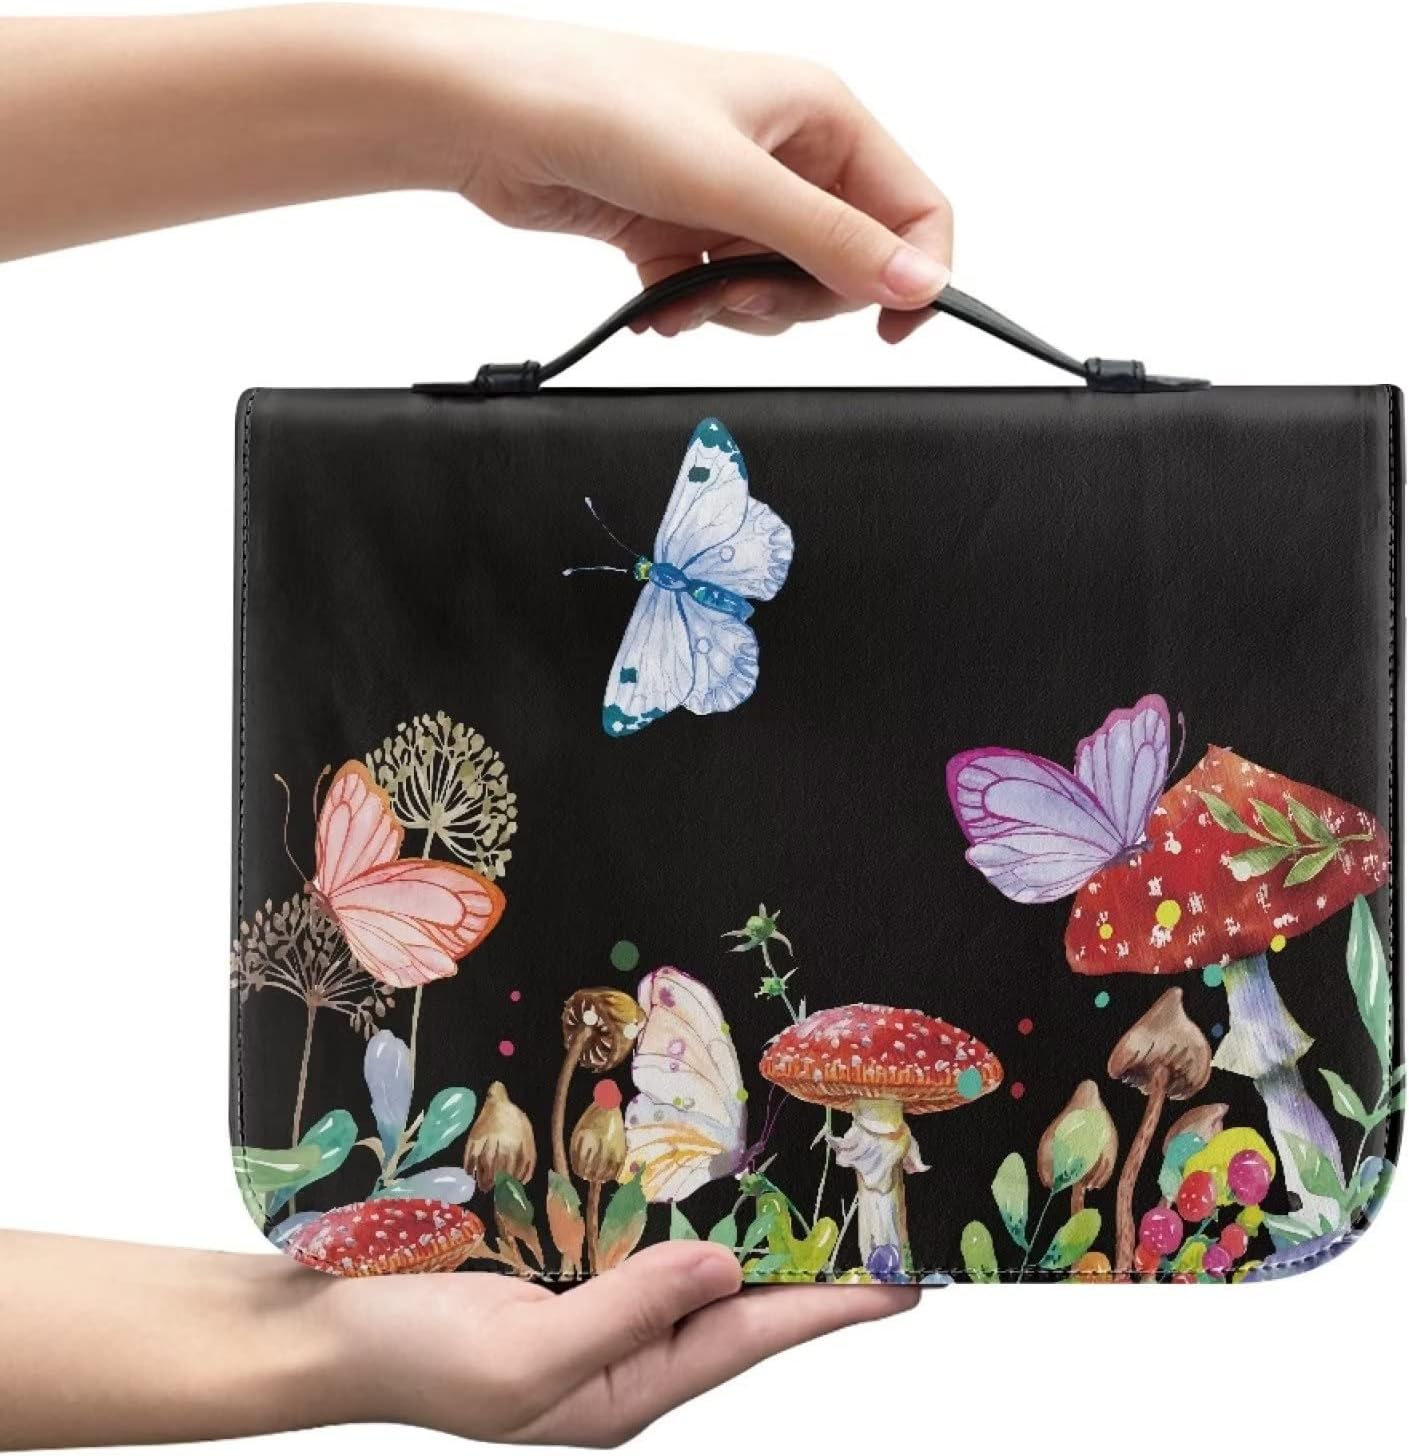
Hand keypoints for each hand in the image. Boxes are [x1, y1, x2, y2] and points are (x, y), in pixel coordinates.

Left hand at [0, 8, 952, 341]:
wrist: (494, 121)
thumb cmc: (605, 108)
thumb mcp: (736, 183)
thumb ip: (832, 242)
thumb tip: (916, 281)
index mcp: (822, 117)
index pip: (913, 208)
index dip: (913, 274)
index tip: (890, 329)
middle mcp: (785, 154)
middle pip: (846, 264)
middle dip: (798, 298)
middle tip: (745, 293)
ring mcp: (734, 197)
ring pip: (781, 291)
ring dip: (738, 311)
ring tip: (690, 293)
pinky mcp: (686, 232)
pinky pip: (722, 297)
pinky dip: (694, 312)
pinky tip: (658, 303)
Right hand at [326, 1240, 916, 1443]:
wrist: (318, 1329)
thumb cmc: (409, 1355)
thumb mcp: (523, 1359)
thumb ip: (628, 1314)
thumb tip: (722, 1266)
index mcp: (622, 1390)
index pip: (746, 1337)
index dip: (827, 1308)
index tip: (902, 1281)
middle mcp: (619, 1349)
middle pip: (730, 1301)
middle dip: (801, 1264)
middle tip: (869, 1218)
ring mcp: (588, 1306)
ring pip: (688, 1265)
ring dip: (745, 1230)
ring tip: (809, 1191)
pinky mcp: (555, 1268)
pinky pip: (635, 1238)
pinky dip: (675, 1207)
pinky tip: (698, 1175)